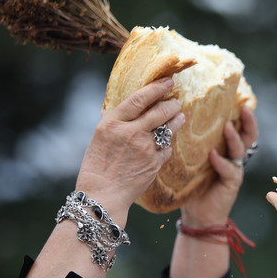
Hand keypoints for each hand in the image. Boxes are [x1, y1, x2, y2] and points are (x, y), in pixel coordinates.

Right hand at [75, 78, 184, 216]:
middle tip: (176, 101)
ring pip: (169, 128)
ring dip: (177, 119)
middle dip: (172, 103)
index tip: (168, 82)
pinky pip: (167, 148)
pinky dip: (167, 144)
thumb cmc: (97, 166)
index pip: (139, 98)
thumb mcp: (99, 138)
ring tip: (179, 115)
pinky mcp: (155, 163)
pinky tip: (166, 142)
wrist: (102, 196)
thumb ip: (114, 121)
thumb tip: (124, 105)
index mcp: (112, 124)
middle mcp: (130, 133)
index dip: (156, 88)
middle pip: (160, 111)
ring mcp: (145, 148)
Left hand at [180, 105, 258, 226]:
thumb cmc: (192, 185)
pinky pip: (229, 170)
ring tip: (226, 127)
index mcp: (226, 150)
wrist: (198, 215)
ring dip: (233, 138)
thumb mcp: (193, 160)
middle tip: (244, 109)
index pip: (239, 129)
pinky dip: (221, 162)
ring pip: (240, 151)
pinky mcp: (232, 183)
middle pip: (248, 136)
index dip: (243, 116)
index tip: (239, 100)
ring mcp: (235, 170)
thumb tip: (176, 118)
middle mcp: (234, 158)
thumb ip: (193, 144)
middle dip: (248, 122)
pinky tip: (212, 156)